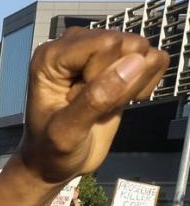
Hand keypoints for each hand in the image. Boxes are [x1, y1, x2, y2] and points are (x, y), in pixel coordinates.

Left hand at [18, 28, 167, 183]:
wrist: (56, 161)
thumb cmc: (52, 149)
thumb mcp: (66, 133)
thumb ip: (96, 99)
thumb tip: (136, 62)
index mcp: (51, 56)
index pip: (107, 43)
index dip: (105, 75)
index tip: (80, 102)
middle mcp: (73, 44)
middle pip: (127, 44)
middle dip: (119, 81)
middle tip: (94, 105)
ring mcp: (97, 50)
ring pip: (142, 51)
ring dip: (131, 84)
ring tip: (104, 104)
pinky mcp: (118, 60)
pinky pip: (153, 59)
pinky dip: (143, 84)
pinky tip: (119, 100)